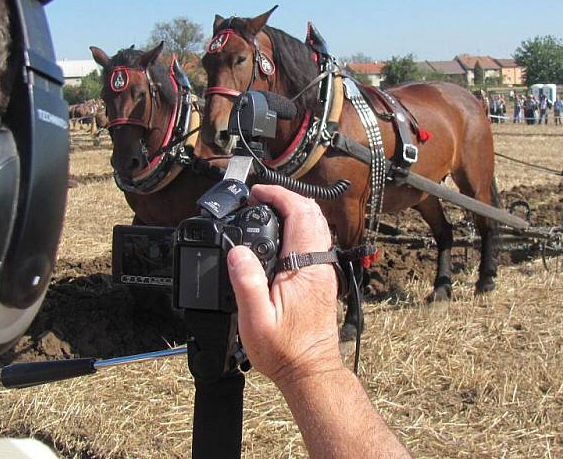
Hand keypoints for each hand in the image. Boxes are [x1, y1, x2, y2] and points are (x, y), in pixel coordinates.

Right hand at [227, 185, 342, 389]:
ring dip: (294, 210)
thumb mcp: (256, 320)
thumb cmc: (285, 350)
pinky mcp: (323, 278)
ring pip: (317, 225)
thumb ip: (247, 282)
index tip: (257, 192)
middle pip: (312, 213)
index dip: (278, 195)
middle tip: (261, 197)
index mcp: (305, 267)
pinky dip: (299, 226)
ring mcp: (324, 270)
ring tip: (268, 210)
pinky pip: (315, 240)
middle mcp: (320, 264)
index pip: (299, 214)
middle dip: (287, 197)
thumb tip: (237, 252)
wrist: (309, 371)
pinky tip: (281, 236)